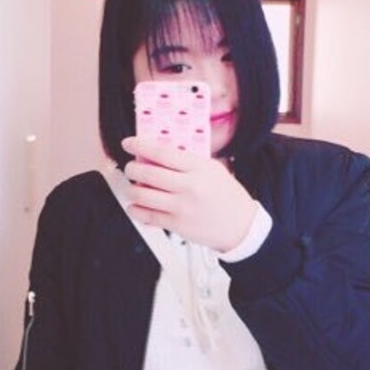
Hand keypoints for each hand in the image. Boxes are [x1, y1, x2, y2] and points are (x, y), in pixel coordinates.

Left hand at [121, 137, 256, 251]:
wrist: (241, 226)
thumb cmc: (227, 196)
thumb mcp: (213, 169)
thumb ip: (188, 161)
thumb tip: (158, 153)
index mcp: (198, 168)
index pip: (162, 152)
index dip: (140, 145)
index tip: (129, 143)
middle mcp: (189, 187)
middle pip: (148, 173)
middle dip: (132, 169)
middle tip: (131, 167)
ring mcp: (181, 207)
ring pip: (142, 195)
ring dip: (131, 189)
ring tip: (134, 187)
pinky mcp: (177, 225)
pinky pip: (147, 216)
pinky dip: (136, 209)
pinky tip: (136, 206)